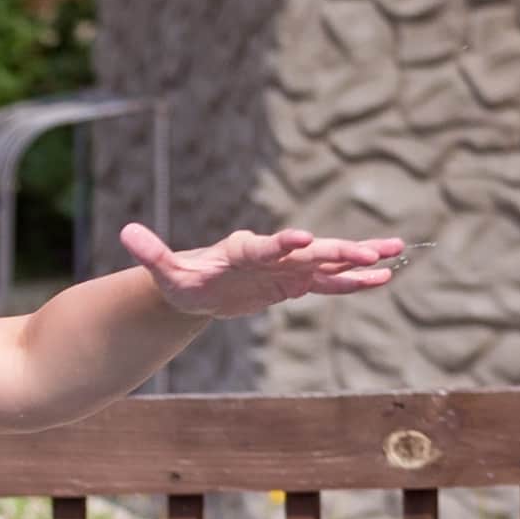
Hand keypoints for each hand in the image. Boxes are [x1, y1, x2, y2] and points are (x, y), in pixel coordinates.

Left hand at [122, 220, 404, 316]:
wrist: (199, 287)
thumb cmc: (183, 280)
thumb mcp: (165, 274)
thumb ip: (152, 254)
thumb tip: (126, 231)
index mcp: (244, 249)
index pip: (267, 246)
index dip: (284, 244)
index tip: (303, 241)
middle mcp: (273, 253)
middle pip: (309, 252)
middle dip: (338, 251)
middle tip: (369, 251)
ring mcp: (288, 268)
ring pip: (328, 263)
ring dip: (358, 261)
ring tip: (393, 256)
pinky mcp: (296, 283)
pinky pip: (329, 283)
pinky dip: (353, 282)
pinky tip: (381, 279)